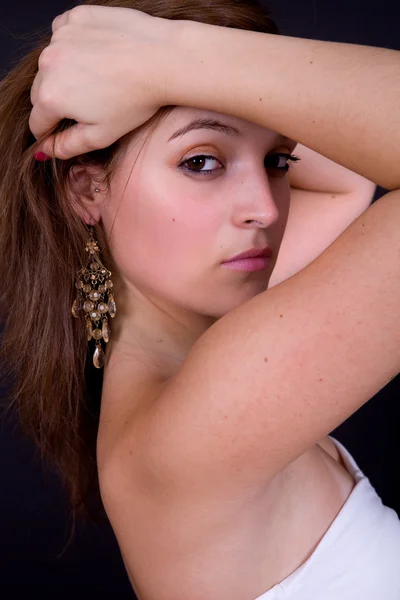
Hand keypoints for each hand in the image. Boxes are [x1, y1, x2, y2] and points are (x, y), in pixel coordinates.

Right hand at [29, 5, 175, 158]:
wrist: (162, 59)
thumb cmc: (135, 99)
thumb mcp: (101, 135)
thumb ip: (68, 145)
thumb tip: (47, 150)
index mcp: (51, 97)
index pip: (37, 123)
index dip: (50, 133)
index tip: (65, 131)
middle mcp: (47, 64)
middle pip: (41, 92)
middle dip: (58, 101)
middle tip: (89, 105)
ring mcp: (60, 37)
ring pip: (52, 63)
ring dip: (66, 72)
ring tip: (99, 79)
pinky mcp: (75, 17)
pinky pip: (65, 35)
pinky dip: (76, 46)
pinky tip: (99, 55)